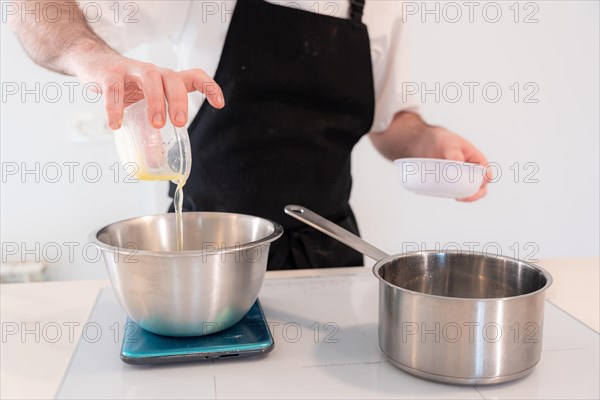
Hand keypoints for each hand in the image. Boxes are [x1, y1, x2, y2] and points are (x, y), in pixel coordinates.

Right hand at [71, 51, 224, 129]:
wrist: (93, 63)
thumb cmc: (126, 87)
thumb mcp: (144, 103)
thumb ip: (152, 128)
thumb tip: (157, 162)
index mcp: (166, 81)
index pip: (194, 76)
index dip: (209, 87)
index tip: (219, 104)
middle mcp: (153, 72)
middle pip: (173, 79)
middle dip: (179, 101)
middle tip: (179, 123)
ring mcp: (131, 70)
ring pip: (150, 77)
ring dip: (156, 101)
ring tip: (156, 124)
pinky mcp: (109, 74)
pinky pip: (114, 88)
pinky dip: (115, 107)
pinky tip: (116, 125)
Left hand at [408, 126, 492, 201]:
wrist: (425, 142)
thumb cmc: (442, 140)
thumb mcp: (449, 145)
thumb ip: (454, 154)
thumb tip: (458, 164)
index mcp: (477, 160)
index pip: (487, 174)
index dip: (483, 183)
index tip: (473, 187)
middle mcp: (472, 170)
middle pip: (480, 187)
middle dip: (474, 194)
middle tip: (461, 197)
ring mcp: (462, 178)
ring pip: (468, 192)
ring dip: (464, 196)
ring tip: (455, 197)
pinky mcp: (451, 183)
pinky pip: (455, 192)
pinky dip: (453, 194)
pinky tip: (445, 194)